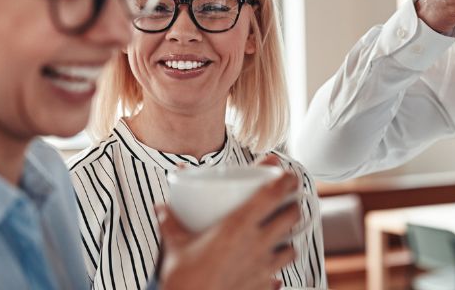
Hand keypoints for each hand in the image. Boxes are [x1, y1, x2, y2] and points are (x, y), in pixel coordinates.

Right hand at [156, 169, 300, 289]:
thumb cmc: (184, 279)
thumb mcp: (175, 245)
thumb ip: (170, 223)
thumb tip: (161, 208)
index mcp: (238, 226)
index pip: (273, 195)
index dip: (286, 181)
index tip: (289, 175)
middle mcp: (256, 244)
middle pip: (291, 217)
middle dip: (293, 206)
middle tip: (287, 202)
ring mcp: (263, 267)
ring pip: (292, 247)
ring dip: (290, 238)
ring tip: (280, 235)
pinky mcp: (263, 287)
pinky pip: (280, 274)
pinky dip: (278, 267)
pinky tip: (269, 266)